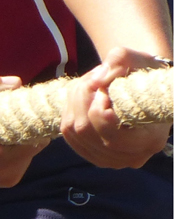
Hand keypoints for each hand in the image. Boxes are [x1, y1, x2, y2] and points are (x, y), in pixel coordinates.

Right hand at [0, 73, 47, 186]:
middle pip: (35, 139)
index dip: (29, 114)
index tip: (11, 101)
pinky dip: (13, 139)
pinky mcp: (4, 178)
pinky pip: (22, 152)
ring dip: (17, 129)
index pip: (36, 135)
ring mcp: (6, 180)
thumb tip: (16, 83)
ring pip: (31, 145)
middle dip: (23, 121)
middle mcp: (6, 177)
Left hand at [61, 47, 172, 167]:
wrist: (142, 87)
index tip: (103, 89)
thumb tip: (96, 80)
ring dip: (74, 103)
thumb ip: (121, 60)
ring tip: (90, 85)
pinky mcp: (93, 154)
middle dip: (82, 100)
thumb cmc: (143, 72)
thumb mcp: (138, 59)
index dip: (98, 111)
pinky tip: (82, 98)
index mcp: (150, 140)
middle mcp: (131, 156)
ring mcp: (111, 159)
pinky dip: (70, 111)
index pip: (111, 136)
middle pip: (86, 132)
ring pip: (74, 133)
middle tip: (92, 80)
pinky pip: (69, 135)